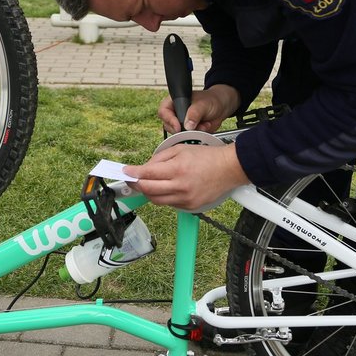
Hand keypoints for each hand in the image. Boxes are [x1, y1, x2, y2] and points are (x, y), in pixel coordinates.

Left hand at [124, 143, 248, 209]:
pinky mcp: (191, 207)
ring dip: (149, 192)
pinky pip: (170, 204)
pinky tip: (166, 189)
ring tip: (148, 184)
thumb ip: (160, 158)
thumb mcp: (180, 149)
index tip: (126, 172)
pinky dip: (164, 197)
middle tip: (133, 179)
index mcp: (177, 168)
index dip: (133, 173)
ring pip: (156, 200)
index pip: (147, 174)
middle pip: (148, 189)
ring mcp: (185, 198)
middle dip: (137, 184)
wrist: (229, 168)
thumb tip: (145, 167)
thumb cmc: (207, 156)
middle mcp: (180, 186)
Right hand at [158, 84, 239, 132]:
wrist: (223, 106)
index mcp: (175, 101)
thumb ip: (194, 113)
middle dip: (182, 129)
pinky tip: (205, 126)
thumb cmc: (212, 99)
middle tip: (193, 128)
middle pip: (169, 125)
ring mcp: (182, 123)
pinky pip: (189, 137)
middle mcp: (176, 113)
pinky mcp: (190, 131)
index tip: (178, 127)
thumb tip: (187, 125)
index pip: (164, 111)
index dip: (169, 120)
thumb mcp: (203, 104)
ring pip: (179, 134)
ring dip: (192, 132)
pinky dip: (198, 134)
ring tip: (203, 124)